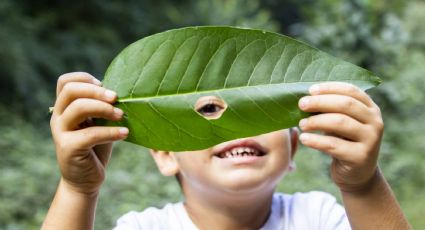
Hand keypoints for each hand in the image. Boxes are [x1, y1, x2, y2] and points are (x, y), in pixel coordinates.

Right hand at [50, 72, 128, 195]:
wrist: (85, 180)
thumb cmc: (95, 148)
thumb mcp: (99, 124)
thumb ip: (102, 108)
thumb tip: (120, 93)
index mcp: (64, 108)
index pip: (65, 82)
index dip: (85, 78)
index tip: (104, 85)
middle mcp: (58, 118)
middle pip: (71, 90)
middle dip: (96, 91)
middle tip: (116, 98)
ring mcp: (60, 132)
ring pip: (78, 108)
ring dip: (104, 109)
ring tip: (121, 115)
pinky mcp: (68, 148)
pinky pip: (91, 133)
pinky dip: (111, 132)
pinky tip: (125, 133)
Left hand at [298, 82, 383, 192]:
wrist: (357, 175)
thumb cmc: (344, 142)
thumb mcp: (341, 123)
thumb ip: (331, 110)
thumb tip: (305, 98)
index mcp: (370, 109)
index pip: (351, 91)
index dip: (330, 88)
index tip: (310, 90)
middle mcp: (375, 122)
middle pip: (345, 104)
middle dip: (320, 102)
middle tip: (301, 104)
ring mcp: (371, 140)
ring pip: (340, 123)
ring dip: (316, 121)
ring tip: (301, 124)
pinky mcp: (360, 157)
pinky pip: (333, 145)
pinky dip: (316, 140)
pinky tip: (304, 139)